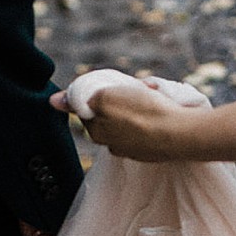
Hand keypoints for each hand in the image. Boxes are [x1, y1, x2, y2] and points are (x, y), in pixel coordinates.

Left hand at [79, 81, 202, 162]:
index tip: (113, 85)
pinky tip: (163, 107)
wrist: (181, 133)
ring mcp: (134, 150)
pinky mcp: (154, 151)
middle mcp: (113, 146)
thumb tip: (53, 101)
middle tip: (135, 88)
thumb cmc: (142, 113)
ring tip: (152, 94)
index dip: (99, 93)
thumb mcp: (105, 98)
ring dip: (138, 104)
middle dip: (120, 99)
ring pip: (130, 120)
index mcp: (98, 133)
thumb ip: (79, 99)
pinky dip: (153, 116)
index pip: (88, 110)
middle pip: (110, 115)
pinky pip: (148, 127)